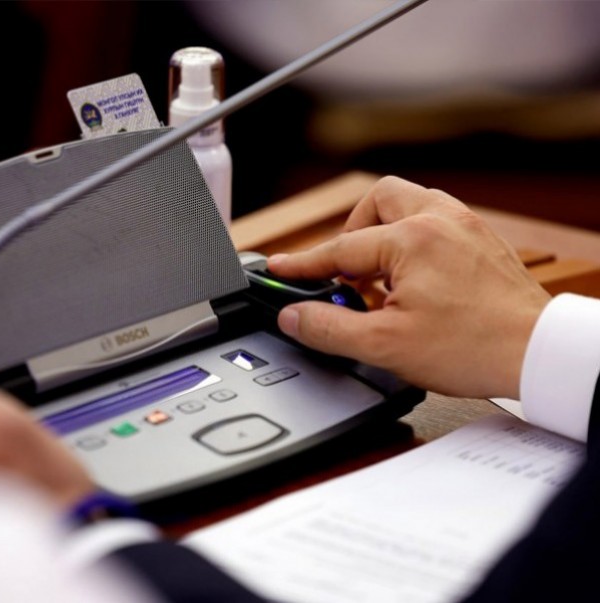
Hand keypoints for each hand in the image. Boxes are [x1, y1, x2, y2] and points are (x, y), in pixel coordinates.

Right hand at [268, 176, 550, 398]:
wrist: (538, 353)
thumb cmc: (473, 347)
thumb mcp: (384, 345)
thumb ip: (329, 327)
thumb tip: (293, 316)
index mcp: (412, 239)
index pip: (340, 248)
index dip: (304, 264)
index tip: (280, 269)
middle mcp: (439, 220)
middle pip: (378, 201)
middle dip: (352, 232)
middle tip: (346, 271)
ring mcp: (465, 226)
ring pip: (410, 203)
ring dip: (384, 232)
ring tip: (379, 275)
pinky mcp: (482, 239)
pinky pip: (435, 221)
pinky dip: (412, 241)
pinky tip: (413, 278)